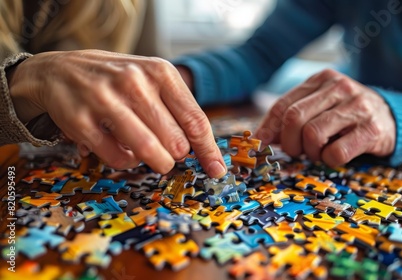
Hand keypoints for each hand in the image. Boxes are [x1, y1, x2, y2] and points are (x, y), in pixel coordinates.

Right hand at [8, 50, 226, 176]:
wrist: (60, 70)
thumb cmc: (117, 80)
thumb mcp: (151, 80)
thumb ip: (177, 109)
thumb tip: (205, 151)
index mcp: (160, 72)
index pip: (195, 120)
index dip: (208, 151)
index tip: (217, 170)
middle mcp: (135, 82)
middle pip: (176, 142)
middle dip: (176, 154)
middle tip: (167, 150)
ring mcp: (106, 101)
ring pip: (150, 152)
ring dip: (157, 162)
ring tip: (154, 157)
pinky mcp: (82, 122)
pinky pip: (119, 159)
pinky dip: (126, 162)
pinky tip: (121, 149)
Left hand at [255, 69, 395, 166]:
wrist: (393, 117)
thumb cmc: (347, 115)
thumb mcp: (321, 106)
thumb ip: (293, 116)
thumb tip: (260, 139)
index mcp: (321, 79)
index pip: (283, 105)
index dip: (267, 129)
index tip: (259, 146)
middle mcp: (339, 87)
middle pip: (294, 119)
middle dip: (289, 143)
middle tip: (297, 152)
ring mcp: (357, 106)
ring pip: (313, 135)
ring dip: (311, 152)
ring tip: (320, 152)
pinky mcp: (371, 129)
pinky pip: (336, 152)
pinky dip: (329, 160)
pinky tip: (336, 155)